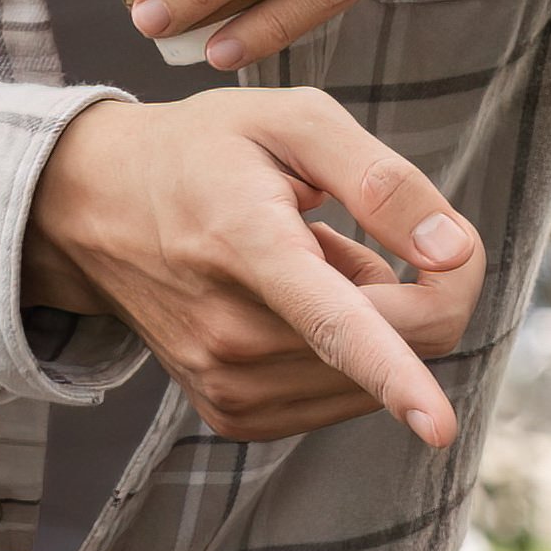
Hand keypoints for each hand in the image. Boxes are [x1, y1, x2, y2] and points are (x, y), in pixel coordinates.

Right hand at [30, 89, 485, 449]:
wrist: (95, 208)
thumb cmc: (203, 152)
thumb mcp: (292, 122)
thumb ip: (382, 181)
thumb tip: (454, 251)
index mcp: (249, 247)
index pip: (335, 326)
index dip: (398, 377)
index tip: (439, 428)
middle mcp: (231, 334)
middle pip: (392, 343)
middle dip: (420, 286)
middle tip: (358, 227)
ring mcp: (226, 385)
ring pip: (373, 375)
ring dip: (374, 317)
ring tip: (306, 260)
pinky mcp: (232, 416)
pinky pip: (339, 394)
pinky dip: (342, 349)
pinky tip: (292, 300)